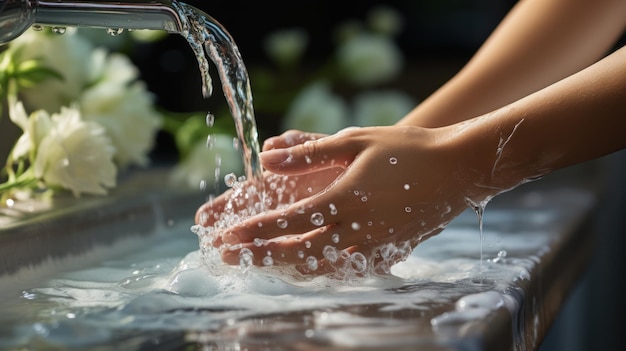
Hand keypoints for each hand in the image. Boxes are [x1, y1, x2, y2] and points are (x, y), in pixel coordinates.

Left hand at [205, 125, 479, 275]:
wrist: (459, 168)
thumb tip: (267, 157)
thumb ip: (309, 151)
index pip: (290, 221)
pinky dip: (324, 271)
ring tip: (262, 265)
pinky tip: (311, 270)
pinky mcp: (390, 250)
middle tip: (231, 258)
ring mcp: (374, 244)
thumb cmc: (408, 148)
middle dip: (261, 256)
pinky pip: (350, 269)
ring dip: (287, 267)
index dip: (256, 230)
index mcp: (344, 198)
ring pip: (322, 266)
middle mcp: (356, 228)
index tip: (227, 237)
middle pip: (299, 251)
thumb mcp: (356, 140)